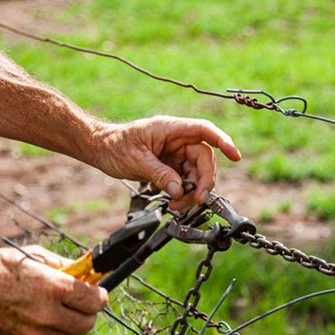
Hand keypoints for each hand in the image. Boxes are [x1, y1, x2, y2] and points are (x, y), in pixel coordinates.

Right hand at [0, 246, 107, 334]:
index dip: (100, 295)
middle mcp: (47, 314)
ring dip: (70, 322)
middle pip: (87, 323)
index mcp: (53, 288)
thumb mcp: (32, 256)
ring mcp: (34, 333)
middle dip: (89, 311)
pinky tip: (40, 317)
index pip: (95, 300)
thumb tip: (83, 271)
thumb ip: (62, 266)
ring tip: (56, 306)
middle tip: (82, 301)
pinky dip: (52, 333)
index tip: (98, 291)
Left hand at [91, 116, 240, 209]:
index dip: (222, 141)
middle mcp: (176, 139)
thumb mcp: (137, 161)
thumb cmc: (114, 146)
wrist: (99, 149)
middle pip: (204, 158)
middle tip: (197, 199)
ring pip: (196, 172)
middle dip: (204, 180)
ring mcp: (174, 152)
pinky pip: (185, 180)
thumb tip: (179, 190)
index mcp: (170, 129)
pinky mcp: (170, 165)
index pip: (204, 131)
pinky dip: (183, 193)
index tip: (234, 155)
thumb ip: (160, 175)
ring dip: (192, 191)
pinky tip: (175, 202)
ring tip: (179, 205)